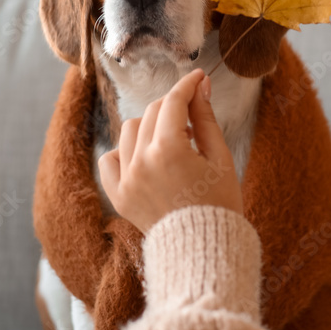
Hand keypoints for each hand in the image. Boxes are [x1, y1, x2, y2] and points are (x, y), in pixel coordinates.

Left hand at [99, 69, 243, 234]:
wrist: (203, 250)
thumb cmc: (220, 204)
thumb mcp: (219, 157)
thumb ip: (205, 118)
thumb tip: (199, 86)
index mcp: (169, 151)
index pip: (173, 102)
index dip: (188, 85)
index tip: (198, 78)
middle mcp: (141, 162)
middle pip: (153, 112)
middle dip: (173, 106)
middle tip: (193, 114)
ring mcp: (125, 180)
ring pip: (130, 130)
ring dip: (151, 127)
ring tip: (174, 142)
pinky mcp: (117, 195)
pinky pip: (111, 158)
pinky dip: (125, 152)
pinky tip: (146, 158)